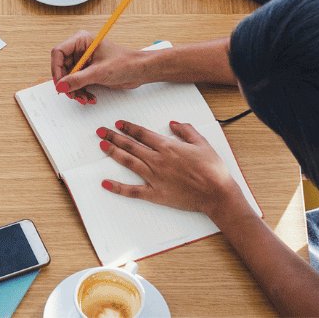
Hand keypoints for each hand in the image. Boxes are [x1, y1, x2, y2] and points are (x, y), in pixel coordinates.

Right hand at [50, 32, 147, 103]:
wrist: (139, 71)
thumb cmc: (125, 63)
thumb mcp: (99, 72)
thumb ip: (78, 80)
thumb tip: (61, 86)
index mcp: (81, 41)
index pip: (58, 52)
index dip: (56, 68)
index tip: (59, 83)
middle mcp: (80, 49)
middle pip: (62, 67)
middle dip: (67, 83)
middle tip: (72, 94)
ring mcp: (84, 61)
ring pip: (69, 78)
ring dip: (75, 90)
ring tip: (84, 98)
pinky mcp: (88, 71)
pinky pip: (77, 83)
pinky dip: (82, 91)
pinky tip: (90, 97)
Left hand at [96, 119, 241, 216]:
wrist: (217, 194)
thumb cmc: (213, 169)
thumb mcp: (202, 143)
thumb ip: (186, 130)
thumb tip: (172, 123)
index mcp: (168, 147)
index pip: (142, 134)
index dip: (128, 128)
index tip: (118, 124)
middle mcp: (158, 160)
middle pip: (131, 145)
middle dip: (114, 136)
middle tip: (101, 131)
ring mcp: (155, 177)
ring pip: (129, 162)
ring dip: (114, 153)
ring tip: (102, 146)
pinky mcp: (156, 194)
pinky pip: (133, 190)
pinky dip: (118, 187)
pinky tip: (105, 183)